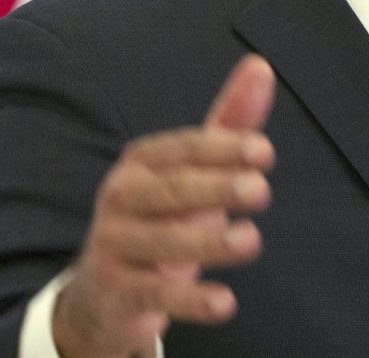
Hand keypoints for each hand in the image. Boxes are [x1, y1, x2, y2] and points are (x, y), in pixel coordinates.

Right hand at [53, 54, 276, 357]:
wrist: (103, 292)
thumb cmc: (161, 217)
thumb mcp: (193, 172)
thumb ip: (228, 124)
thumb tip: (261, 65)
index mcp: (142, 162)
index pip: (183, 149)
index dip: (222, 149)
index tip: (265, 152)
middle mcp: (121, 197)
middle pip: (172, 191)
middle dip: (217, 189)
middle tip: (261, 190)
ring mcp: (115, 245)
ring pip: (163, 242)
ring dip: (209, 242)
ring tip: (251, 241)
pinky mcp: (118, 293)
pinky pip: (154, 294)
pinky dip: (190, 299)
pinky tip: (225, 302)